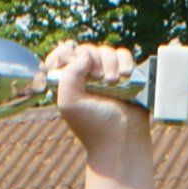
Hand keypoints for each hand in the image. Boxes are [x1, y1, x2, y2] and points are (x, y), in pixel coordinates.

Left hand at [48, 41, 149, 156]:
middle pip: (86, 50)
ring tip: (113, 81)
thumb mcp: (69, 103)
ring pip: (105, 51)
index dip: (64, 53)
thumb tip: (84, 55)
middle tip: (98, 78)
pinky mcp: (124, 75)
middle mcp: (86, 77)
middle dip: (92, 59)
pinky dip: (124, 60)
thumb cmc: (94, 126)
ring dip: (110, 62)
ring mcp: (106, 75)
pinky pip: (123, 55)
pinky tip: (126, 74)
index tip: (70, 60)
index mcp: (68, 82)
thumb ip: (69, 75)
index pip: (61, 55)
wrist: (123, 139)